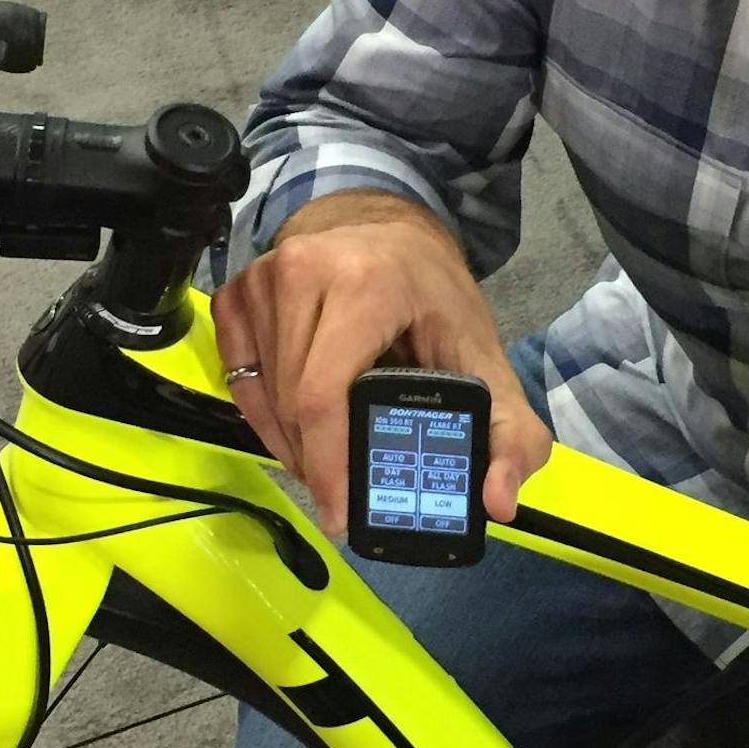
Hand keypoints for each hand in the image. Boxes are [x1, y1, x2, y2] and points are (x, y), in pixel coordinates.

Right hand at [209, 191, 552, 534]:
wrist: (391, 233)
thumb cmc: (434, 297)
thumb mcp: (485, 357)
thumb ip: (512, 434)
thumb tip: (498, 502)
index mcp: (368, 285)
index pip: (325, 396)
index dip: (329, 466)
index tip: (341, 514)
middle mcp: (304, 272)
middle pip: (292, 404)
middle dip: (316, 464)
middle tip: (342, 494)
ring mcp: (261, 279)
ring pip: (263, 396)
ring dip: (290, 443)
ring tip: (328, 458)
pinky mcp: (236, 294)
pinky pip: (239, 378)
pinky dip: (264, 415)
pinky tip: (298, 426)